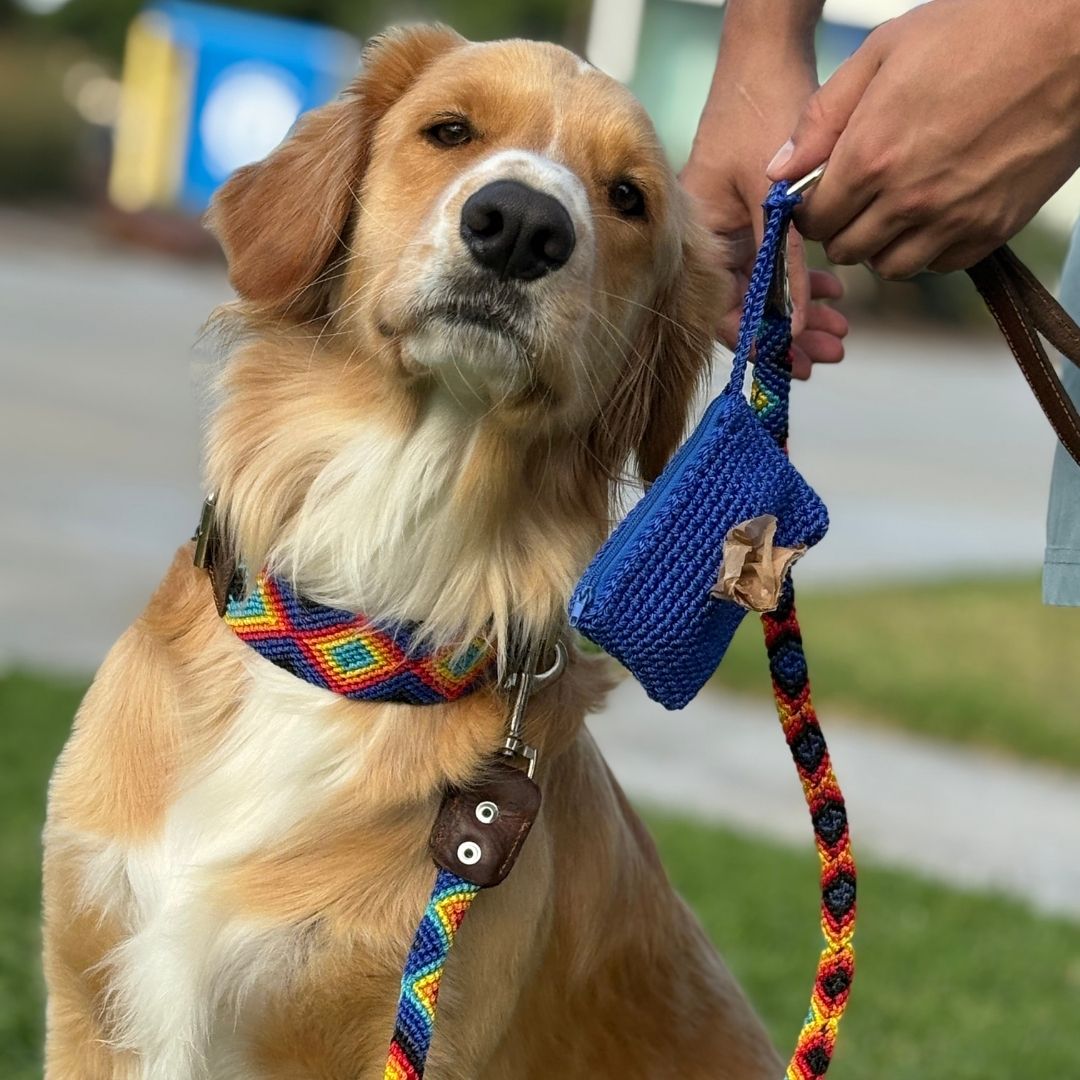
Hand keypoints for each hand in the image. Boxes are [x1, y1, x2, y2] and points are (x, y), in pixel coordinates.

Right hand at [681, 42, 847, 377]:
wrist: (765, 59)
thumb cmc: (759, 115)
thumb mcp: (775, 198)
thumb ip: (785, 265)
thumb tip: (797, 326)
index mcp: (695, 241)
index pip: (719, 311)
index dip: (756, 342)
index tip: (793, 363)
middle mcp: (708, 244)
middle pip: (744, 309)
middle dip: (789, 334)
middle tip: (829, 353)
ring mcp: (730, 234)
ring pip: (764, 292)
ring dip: (802, 312)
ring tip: (840, 332)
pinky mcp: (752, 222)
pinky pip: (774, 266)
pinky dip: (803, 282)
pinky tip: (833, 294)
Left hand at [768, 0, 1079, 277]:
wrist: (1072, 34)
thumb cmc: (977, 29)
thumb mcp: (882, 53)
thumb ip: (821, 118)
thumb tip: (778, 169)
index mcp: (872, 156)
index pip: (813, 222)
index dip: (810, 211)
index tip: (820, 195)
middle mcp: (908, 199)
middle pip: (846, 251)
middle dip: (841, 229)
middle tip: (856, 199)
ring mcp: (953, 219)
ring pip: (890, 267)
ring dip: (882, 244)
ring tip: (894, 205)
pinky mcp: (992, 229)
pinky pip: (940, 264)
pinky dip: (928, 248)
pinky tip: (934, 210)